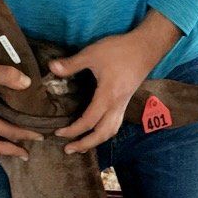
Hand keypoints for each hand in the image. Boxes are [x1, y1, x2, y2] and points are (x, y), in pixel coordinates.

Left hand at [49, 11, 180, 153]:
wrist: (146, 47)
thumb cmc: (120, 50)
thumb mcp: (93, 53)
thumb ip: (72, 64)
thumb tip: (51, 68)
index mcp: (107, 96)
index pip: (88, 121)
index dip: (72, 130)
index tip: (58, 133)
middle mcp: (116, 105)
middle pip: (102, 134)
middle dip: (85, 144)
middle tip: (69, 149)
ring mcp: (123, 105)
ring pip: (111, 131)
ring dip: (96, 141)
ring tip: (82, 145)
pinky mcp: (126, 101)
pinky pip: (116, 124)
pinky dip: (105, 132)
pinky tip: (97, 130)